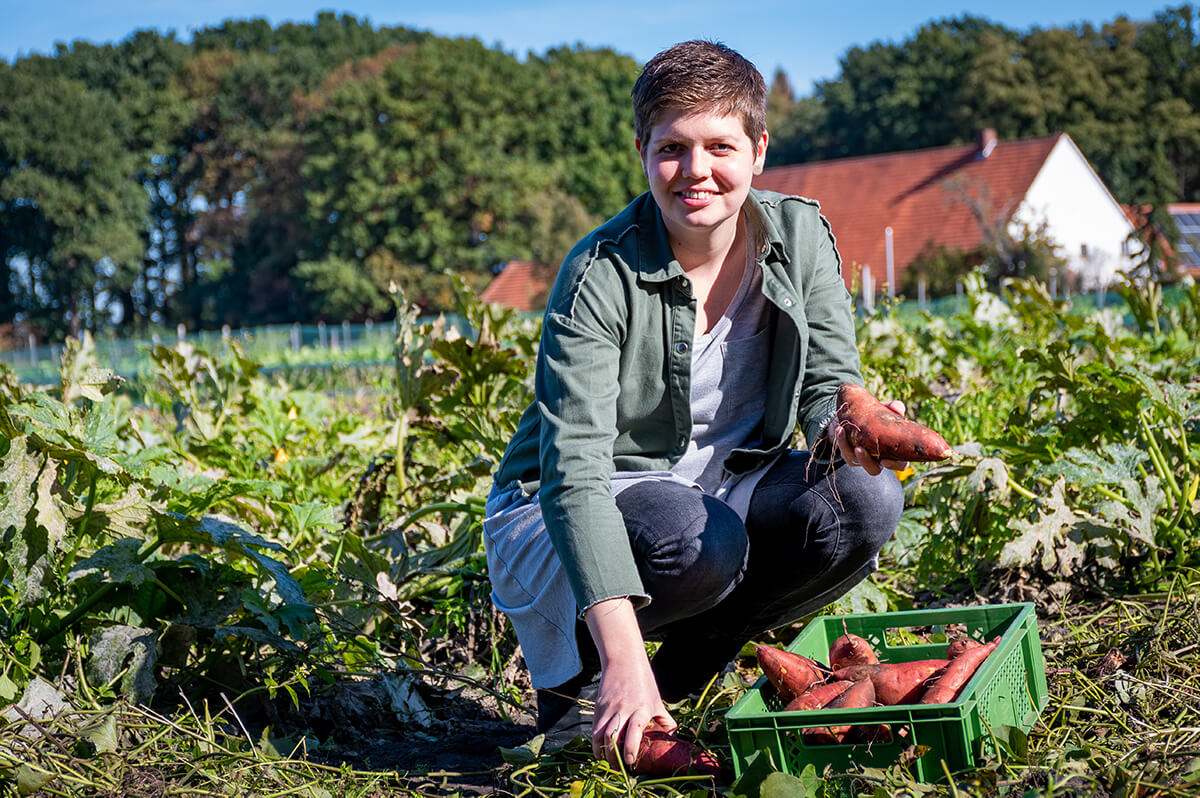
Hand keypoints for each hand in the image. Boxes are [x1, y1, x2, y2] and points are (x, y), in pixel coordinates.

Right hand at [584, 598, 675, 767]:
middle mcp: (623, 709)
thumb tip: (670, 739)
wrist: (623, 659)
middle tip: (619, 768)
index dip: (630, 750)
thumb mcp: (657, 700)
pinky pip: (594, 728)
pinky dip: (595, 742)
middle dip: (614, 757)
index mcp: (642, 708)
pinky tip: (600, 750)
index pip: (634, 732)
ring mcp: (609, 708)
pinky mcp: (598, 707)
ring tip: (608, 762)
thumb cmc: (643, 681)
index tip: (631, 762)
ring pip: (600, 735)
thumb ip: (664, 720)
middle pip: (613, 737)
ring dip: (602, 752)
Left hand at [827, 399, 909, 475]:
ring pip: (854, 460)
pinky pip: (844, 453)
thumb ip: (894, 407)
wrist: (858, 414)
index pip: (900, 465)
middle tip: (859, 449)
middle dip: (865, 461)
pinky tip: (839, 428)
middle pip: (874, 470)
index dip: (893, 465)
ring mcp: (863, 458)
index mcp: (895, 452)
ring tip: (841, 430)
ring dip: (846, 447)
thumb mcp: (887, 409)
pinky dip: (841, 441)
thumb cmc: (879, 414)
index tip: (884, 460)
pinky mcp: (849, 455)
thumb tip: (898, 409)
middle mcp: (879, 459)